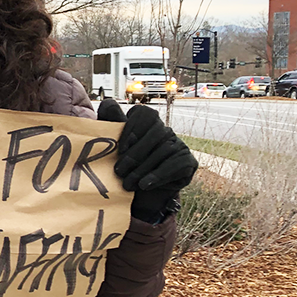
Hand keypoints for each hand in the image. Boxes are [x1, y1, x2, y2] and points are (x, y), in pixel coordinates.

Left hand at [97, 100, 196, 220]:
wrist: (143, 193)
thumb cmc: (126, 166)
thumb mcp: (114, 146)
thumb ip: (110, 124)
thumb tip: (109, 103)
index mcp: (147, 122)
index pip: (144, 114)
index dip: (131, 128)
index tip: (119, 148)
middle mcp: (165, 130)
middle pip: (154, 133)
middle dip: (134, 154)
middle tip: (118, 171)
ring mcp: (178, 144)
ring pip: (163, 150)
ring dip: (143, 169)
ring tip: (127, 184)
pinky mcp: (188, 161)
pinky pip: (176, 164)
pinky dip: (158, 175)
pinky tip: (145, 185)